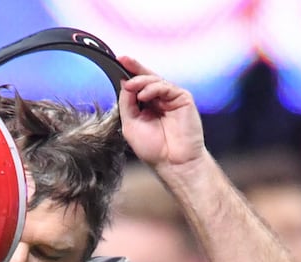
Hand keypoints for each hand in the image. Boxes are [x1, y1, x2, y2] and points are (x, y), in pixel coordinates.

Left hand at [117, 56, 204, 172]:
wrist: (173, 162)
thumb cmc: (153, 149)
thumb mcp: (131, 124)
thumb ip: (127, 104)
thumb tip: (125, 83)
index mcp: (147, 106)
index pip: (137, 85)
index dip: (129, 73)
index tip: (117, 61)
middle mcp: (159, 100)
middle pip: (146, 77)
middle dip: (134, 68)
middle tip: (122, 60)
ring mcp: (171, 98)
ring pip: (155, 80)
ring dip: (141, 81)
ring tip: (132, 87)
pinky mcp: (183, 98)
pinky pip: (166, 86)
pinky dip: (153, 88)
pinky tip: (144, 96)